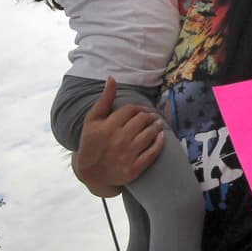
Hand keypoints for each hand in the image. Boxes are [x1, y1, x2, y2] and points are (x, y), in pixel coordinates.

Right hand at [72, 78, 165, 195]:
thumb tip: (112, 78)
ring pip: (149, 135)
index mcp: (108, 126)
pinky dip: (159, 143)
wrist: (91, 172)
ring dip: (156, 127)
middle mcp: (118, 139)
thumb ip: (104, 99)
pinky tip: (161, 137)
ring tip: (158, 124)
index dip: (139, 108)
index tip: (142, 110)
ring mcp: (127, 155)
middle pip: (142, 121)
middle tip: (152, 117)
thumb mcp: (92, 119)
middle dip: (149, 116)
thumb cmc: (91, 142)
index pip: (131, 110)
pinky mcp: (134, 169)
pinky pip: (152, 153)